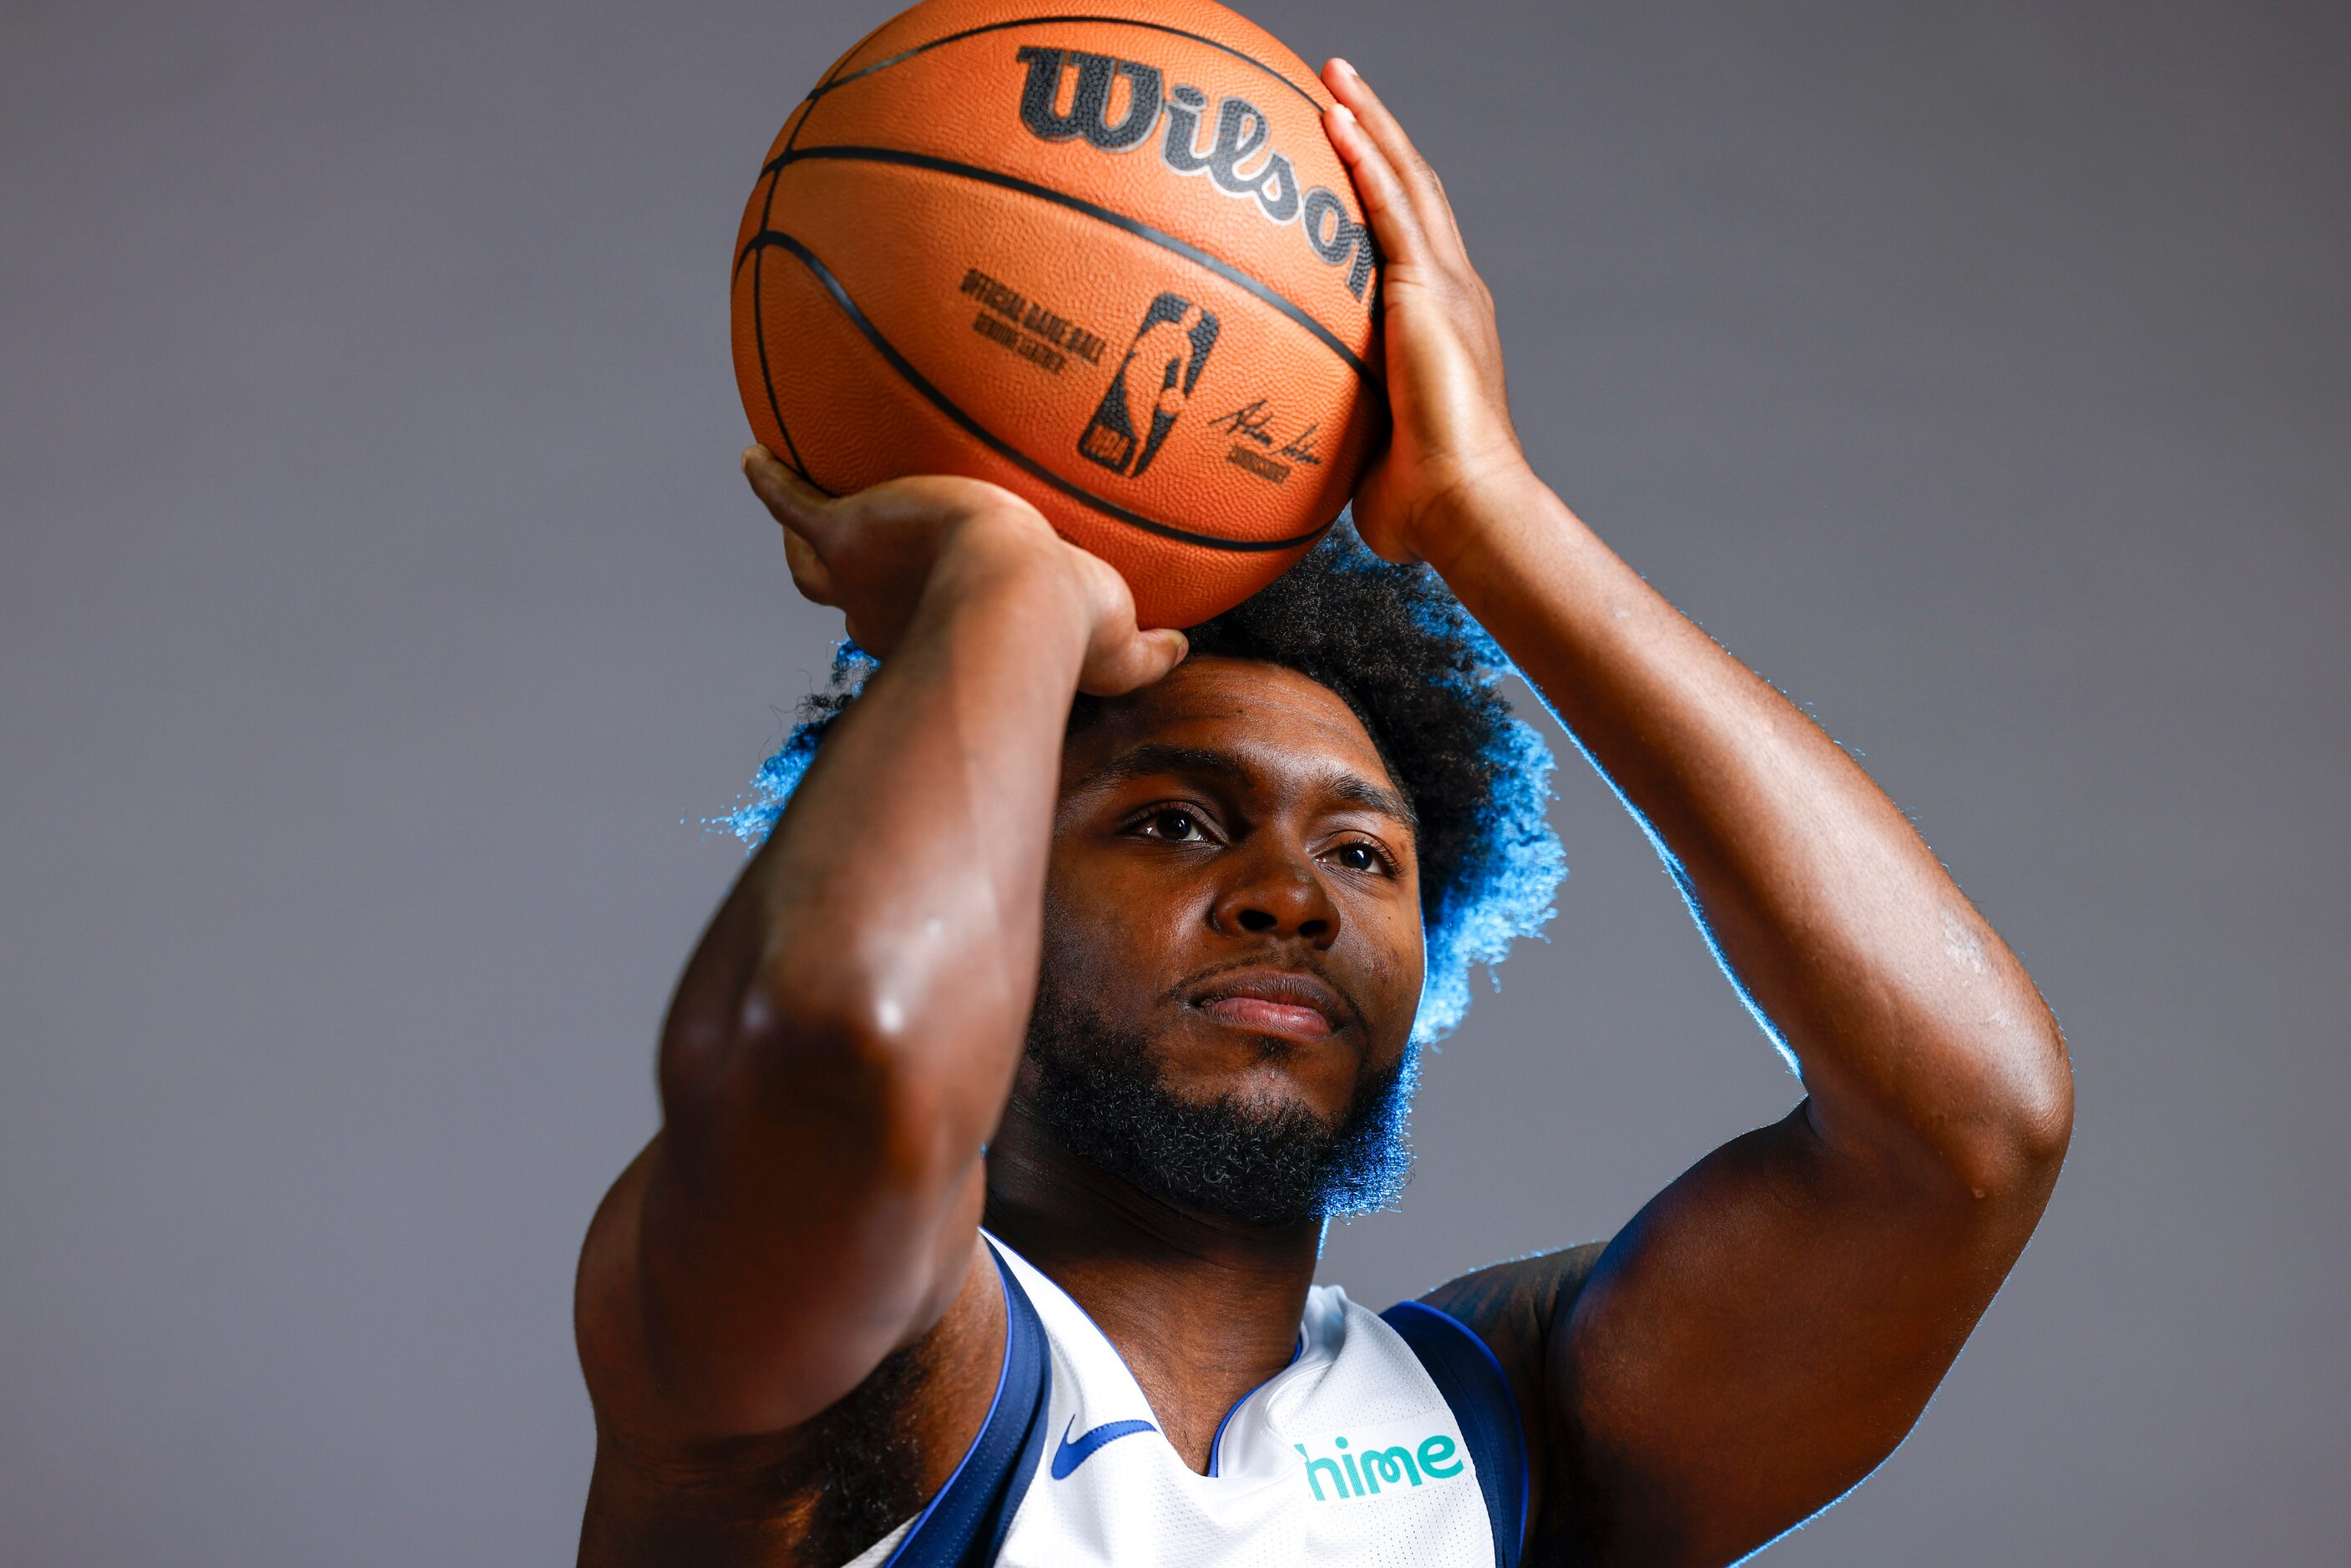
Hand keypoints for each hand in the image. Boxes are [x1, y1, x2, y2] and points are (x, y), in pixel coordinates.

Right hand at [742, 447, 1186, 694]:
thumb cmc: (1067, 632)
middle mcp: (891, 613)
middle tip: (848, 565)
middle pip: (853, 601)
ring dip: (803, 542)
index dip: (922, 620)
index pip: (923, 627)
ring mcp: (863, 571)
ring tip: (794, 503)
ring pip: (811, 561)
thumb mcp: (1120, 649)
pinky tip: (755, 458)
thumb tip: (1184, 649)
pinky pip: (792, 501)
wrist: (1019, 595)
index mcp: (944, 634)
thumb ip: (1148, 653)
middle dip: (850, 589)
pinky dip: (771, 482)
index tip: (931, 609)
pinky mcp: (849, 528)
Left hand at [1322, 59, 1531, 567]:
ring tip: (1332, 77)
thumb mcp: (1366, 459)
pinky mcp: (1432, 295)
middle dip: (1375, 130)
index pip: (1409, 238)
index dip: (1380, 187)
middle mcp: (1452, 293)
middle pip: (1412, 188)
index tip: (1343, 151)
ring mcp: (1447, 288)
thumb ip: (1332, 441)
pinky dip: (1367, 162)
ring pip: (1406, 182)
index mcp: (1442, 324)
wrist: (1467, 507)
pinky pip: (1394, 213)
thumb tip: (1276, 467)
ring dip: (1368, 123)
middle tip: (1335, 86)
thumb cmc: (1422, 509)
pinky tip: (1337, 123)